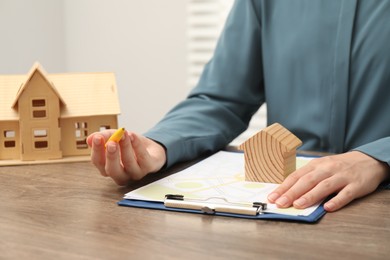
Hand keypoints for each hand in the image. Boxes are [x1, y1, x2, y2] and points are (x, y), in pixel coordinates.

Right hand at [87, 130, 166, 185]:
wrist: (150, 149)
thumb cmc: (130, 145)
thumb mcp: (115, 138)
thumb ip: (103, 137)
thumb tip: (90, 139)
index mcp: (108, 168)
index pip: (98, 162)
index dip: (97, 151)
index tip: (97, 138)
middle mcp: (121, 174)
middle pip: (112, 170)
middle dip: (111, 156)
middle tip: (111, 143)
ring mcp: (135, 173)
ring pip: (129, 163)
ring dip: (125, 147)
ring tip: (123, 134)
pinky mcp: (149, 168)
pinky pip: (143, 157)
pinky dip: (137, 145)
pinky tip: (133, 136)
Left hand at [267, 151, 388, 211]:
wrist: (368, 160)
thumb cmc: (338, 167)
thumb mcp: (321, 167)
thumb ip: (307, 178)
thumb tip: (287, 192)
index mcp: (316, 165)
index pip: (296, 176)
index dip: (284, 187)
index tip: (272, 197)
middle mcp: (327, 169)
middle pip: (307, 181)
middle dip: (292, 192)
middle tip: (280, 203)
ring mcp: (342, 177)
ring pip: (324, 186)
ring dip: (310, 196)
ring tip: (298, 205)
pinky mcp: (356, 185)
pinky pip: (346, 194)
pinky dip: (336, 201)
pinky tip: (327, 208)